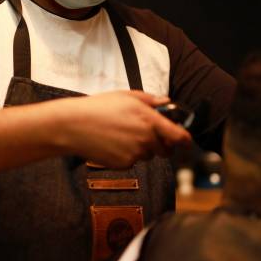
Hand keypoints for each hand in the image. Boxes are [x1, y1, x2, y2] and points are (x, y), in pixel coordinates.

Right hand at [55, 90, 191, 167]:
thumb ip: (151, 100)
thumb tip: (166, 101)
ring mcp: (135, 154)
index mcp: (150, 120)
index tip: (185, 141)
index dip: (185, 140)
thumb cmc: (98, 107)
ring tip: (122, 135)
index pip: (179, 137)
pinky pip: (132, 161)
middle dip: (161, 144)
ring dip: (142, 149)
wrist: (74, 126)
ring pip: (147, 155)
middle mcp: (146, 139)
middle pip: (165, 150)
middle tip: (147, 135)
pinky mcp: (124, 164)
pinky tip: (112, 143)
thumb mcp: (126, 96)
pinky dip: (127, 155)